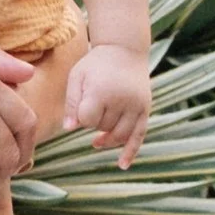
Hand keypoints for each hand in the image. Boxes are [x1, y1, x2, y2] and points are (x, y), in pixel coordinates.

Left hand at [64, 41, 151, 171]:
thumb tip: (68, 129)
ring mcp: (136, 105)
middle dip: (95, 123)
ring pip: (120, 135)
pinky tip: (122, 165)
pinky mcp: (146, 109)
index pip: (87, 120)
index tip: (80, 105)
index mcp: (102, 91)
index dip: (81, 117)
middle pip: (104, 127)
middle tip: (92, 107)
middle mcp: (122, 100)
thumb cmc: (96, 64)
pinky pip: (140, 135)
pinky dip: (131, 151)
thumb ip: (71, 102)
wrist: (125, 49)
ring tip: (97, 142)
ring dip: (108, 140)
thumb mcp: (77, 77)